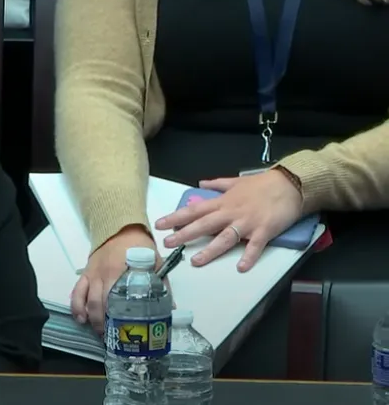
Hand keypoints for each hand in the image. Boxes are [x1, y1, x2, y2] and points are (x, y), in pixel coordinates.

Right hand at [71, 224, 169, 333]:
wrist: (120, 228)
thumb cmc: (139, 246)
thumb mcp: (155, 262)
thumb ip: (161, 283)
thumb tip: (171, 307)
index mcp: (119, 272)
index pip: (115, 299)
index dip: (118, 317)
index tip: (124, 331)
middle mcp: (102, 275)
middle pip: (98, 303)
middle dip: (102, 322)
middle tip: (110, 336)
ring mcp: (92, 274)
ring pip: (85, 299)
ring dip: (88, 316)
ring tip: (95, 330)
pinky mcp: (86, 273)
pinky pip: (77, 290)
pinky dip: (76, 304)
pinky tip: (79, 317)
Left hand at [156, 170, 303, 271]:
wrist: (289, 185)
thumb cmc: (262, 184)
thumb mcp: (236, 181)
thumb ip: (217, 184)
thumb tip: (200, 183)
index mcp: (223, 202)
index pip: (194, 210)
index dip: (176, 217)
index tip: (160, 224)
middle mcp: (231, 213)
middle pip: (204, 224)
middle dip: (185, 234)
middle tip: (168, 243)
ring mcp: (247, 223)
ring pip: (225, 238)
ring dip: (210, 250)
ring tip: (196, 261)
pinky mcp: (264, 231)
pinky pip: (255, 246)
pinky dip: (249, 256)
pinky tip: (241, 267)